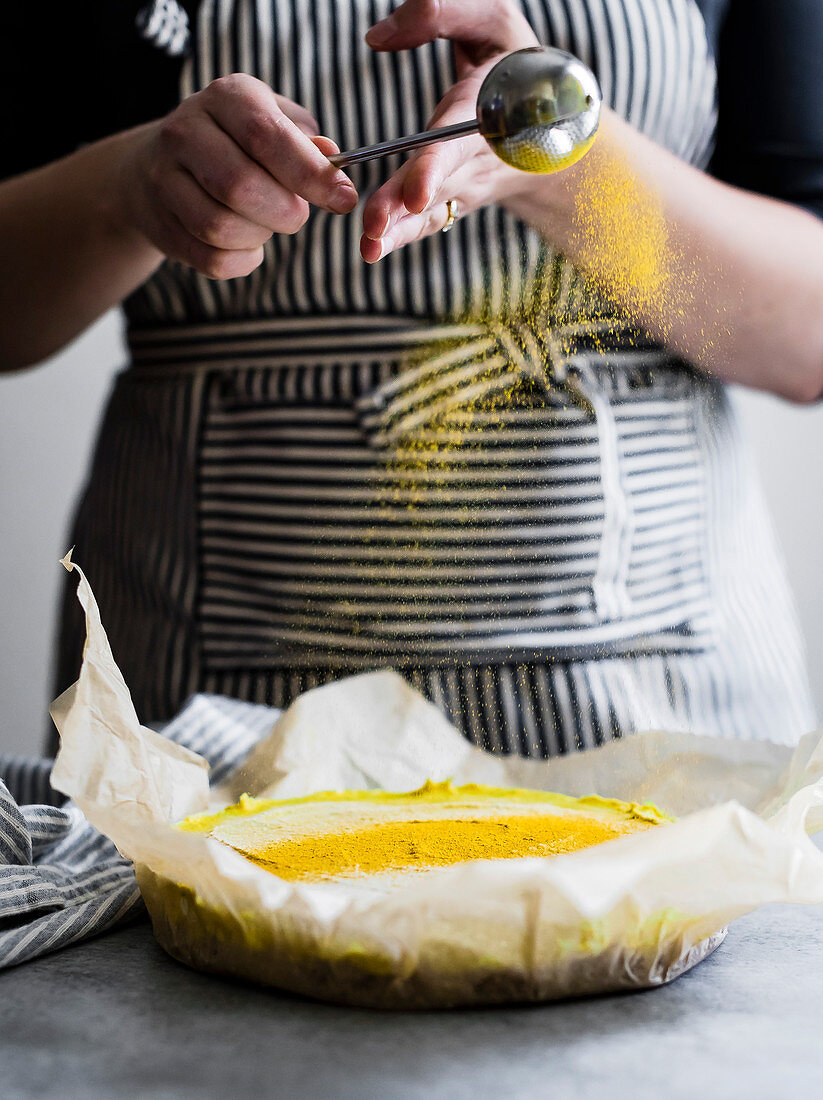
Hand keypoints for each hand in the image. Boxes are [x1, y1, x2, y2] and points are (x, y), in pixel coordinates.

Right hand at [118, 74, 357, 278]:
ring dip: (260, 237)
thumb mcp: (273, 123)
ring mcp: (165, 178)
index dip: (312, 175)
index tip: (344, 199)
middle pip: (240, 186)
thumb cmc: (236, 144)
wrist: (160, 167)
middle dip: (285, 212)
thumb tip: (332, 160)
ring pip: (221, 228)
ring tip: (266, 223)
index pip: (267, 136)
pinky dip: (243, 261)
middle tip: (297, 215)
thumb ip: (307, 143)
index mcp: (225, 97)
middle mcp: (186, 131)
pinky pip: (211, 259)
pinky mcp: (161, 224)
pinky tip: (247, 245)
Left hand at [360, 0, 537, 262]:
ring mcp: (467, 183)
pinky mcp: (454, 200)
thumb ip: (440, 14)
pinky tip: (372, 250)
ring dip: (397, 231)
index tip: (415, 193)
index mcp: (486, 110)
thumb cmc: (516, 63)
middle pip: (437, 184)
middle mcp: (477, 155)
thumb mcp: (492, 22)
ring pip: (430, 210)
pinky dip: (400, 239)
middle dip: (404, 205)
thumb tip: (375, 37)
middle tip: (373, 226)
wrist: (557, 123)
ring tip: (368, 248)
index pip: (457, 140)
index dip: (434, 166)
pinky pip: (427, 223)